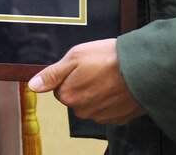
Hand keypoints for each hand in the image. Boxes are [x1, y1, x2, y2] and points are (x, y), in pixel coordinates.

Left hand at [28, 38, 144, 125]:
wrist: (142, 69)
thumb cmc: (108, 59)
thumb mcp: (74, 57)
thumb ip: (52, 73)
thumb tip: (33, 85)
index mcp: (69, 96)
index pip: (60, 88)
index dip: (71, 75)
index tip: (84, 66)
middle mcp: (83, 111)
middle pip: (76, 97)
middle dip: (84, 84)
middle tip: (98, 69)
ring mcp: (102, 117)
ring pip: (92, 103)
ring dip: (98, 92)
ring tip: (111, 75)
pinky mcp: (118, 119)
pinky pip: (109, 109)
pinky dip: (112, 99)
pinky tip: (119, 86)